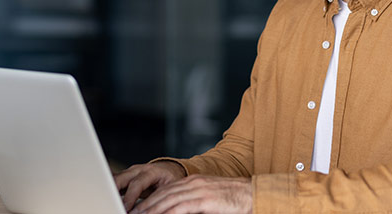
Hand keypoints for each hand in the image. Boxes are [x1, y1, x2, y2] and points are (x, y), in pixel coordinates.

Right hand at [115, 161, 186, 211]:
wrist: (168, 171)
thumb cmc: (170, 180)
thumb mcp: (168, 189)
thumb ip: (158, 197)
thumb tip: (151, 209)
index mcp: (151, 171)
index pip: (137, 183)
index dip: (130, 197)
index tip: (126, 208)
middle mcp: (138, 170)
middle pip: (120, 179)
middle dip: (114, 192)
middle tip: (114, 205)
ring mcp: (129, 172)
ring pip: (114, 179)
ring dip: (111, 192)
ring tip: (111, 204)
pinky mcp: (124, 177)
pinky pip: (114, 182)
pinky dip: (111, 191)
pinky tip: (110, 200)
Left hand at [129, 175, 251, 213]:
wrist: (253, 194)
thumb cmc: (233, 199)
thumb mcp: (208, 198)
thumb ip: (192, 203)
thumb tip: (177, 210)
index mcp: (192, 181)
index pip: (165, 190)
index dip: (149, 200)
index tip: (138, 209)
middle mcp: (192, 183)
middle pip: (162, 195)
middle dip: (146, 206)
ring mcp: (198, 190)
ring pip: (168, 201)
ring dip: (152, 211)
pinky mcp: (205, 199)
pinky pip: (181, 208)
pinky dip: (167, 213)